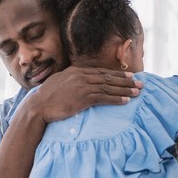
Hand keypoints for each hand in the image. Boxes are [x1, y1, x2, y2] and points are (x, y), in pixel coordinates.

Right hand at [23, 66, 142, 122]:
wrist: (38, 106)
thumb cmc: (46, 97)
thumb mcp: (58, 82)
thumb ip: (71, 79)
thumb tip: (78, 81)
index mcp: (75, 71)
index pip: (100, 71)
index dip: (116, 74)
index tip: (128, 75)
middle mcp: (80, 76)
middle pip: (108, 77)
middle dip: (125, 80)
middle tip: (139, 82)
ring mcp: (82, 87)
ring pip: (108, 87)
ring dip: (124, 90)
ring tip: (137, 92)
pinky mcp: (83, 98)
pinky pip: (103, 98)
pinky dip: (116, 99)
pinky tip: (125, 100)